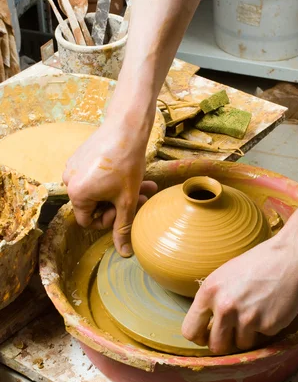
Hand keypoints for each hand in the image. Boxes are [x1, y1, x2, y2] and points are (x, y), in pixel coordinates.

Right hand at [63, 117, 155, 256]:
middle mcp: (69, 181)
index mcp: (76, 194)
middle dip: (119, 204)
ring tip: (144, 186)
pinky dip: (112, 179)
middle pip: (94, 205)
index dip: (109, 219)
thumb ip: (123, 228)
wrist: (126, 127)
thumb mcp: (127, 200)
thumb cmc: (127, 163)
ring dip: (120, 192)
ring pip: (98, 190)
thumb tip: (124, 254)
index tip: (124, 210)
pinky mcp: (81, 156)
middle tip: (141, 198)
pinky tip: (133, 175)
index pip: (88, 221)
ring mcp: (74, 166)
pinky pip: (95, 175)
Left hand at [182, 231, 297, 354]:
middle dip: (223, 343)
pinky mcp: (268, 325)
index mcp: (209, 292)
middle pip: (215, 346)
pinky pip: (262, 337)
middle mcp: (225, 307)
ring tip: (256, 312)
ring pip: (240, 345)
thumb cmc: (258, 263)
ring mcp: (247, 318)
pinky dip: (266, 327)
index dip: (199, 337)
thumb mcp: (225, 275)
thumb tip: (205, 326)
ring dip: (247, 335)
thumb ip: (212, 300)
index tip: (206, 336)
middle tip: (232, 334)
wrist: (291, 257)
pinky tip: (272, 308)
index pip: (190, 330)